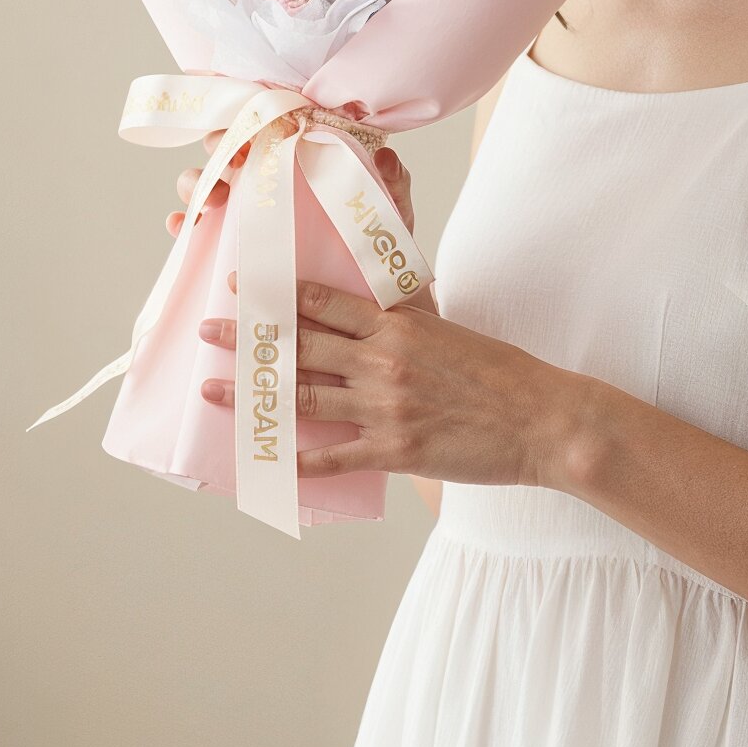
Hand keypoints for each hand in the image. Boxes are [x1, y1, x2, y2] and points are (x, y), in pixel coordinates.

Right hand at [167, 143, 415, 240]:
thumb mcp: (388, 216)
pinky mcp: (228, 247)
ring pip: (205, 184)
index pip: (270, 128)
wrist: (365, 307)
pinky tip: (184, 229)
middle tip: (231, 163)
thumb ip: (392, 186)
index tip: (256, 128)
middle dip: (220, 147)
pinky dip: (183, 223)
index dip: (254, 120)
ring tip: (210, 201)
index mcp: (301, 164)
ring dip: (197, 183)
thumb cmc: (375, 252)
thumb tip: (388, 157)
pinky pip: (195, 229)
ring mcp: (244, 215)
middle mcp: (267, 183)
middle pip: (229, 150)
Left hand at [195, 270, 601, 488]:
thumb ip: (406, 313)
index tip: (240, 286)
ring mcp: (387, 407)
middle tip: (207, 330)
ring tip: (214, 389)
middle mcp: (384, 360)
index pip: (323, 302)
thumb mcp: (448, 327)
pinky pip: (335, 456)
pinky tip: (268, 460)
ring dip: (253, 394)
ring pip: (303, 397)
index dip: (275, 294)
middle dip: (246, 337)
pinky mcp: (396, 450)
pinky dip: (299, 459)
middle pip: (299, 346)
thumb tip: (377, 295)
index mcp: (397, 324)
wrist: (540, 418)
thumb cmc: (498, 372)